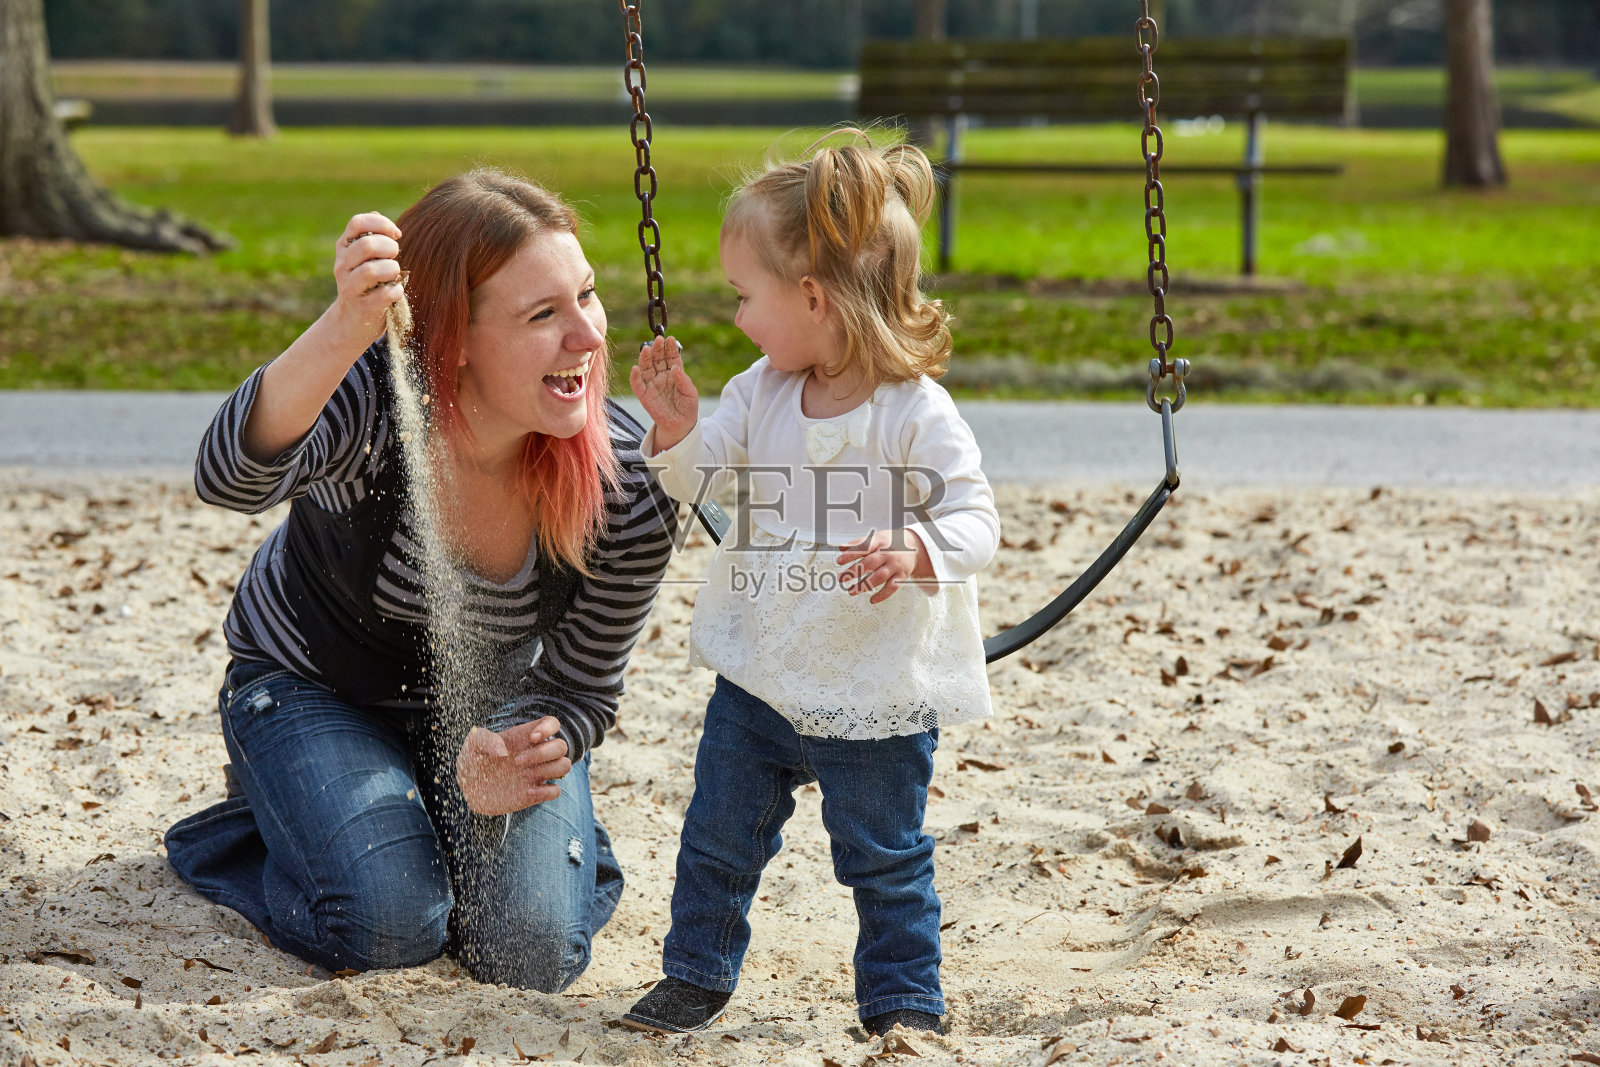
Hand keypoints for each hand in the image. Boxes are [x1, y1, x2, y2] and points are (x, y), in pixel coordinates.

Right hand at [330, 212, 404, 344]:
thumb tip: (377, 215)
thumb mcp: (363, 258)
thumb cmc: (366, 284)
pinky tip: (396, 291)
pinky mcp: (362, 307)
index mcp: (344, 247)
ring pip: (372, 270)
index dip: (381, 224)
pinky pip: (385, 294)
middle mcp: (342, 265)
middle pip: (367, 245)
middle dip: (389, 248)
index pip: (357, 222)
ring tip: (394, 274)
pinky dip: (397, 291)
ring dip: (392, 269)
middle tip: (395, 256)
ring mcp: (349, 287)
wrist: (352, 322)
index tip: (396, 234)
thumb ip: (371, 237)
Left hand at [456, 716, 571, 815]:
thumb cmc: (473, 762)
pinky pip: (555, 791)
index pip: (552, 724)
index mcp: (524, 737)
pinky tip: (527, 791)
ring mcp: (537, 774)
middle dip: (543, 753)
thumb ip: (484, 739)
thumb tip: (503, 750)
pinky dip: (547, 791)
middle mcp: (536, 754)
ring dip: (548, 770)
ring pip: (564, 766)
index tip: (532, 738)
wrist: (468, 790)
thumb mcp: (472, 745)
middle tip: (517, 761)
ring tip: (523, 775)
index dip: (549, 728)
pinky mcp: (535, 794)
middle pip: (561, 746)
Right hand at [629, 335, 698, 451]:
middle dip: (657, 349)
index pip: (671, 357)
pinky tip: (636, 369)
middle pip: (657, 359)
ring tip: (646, 349)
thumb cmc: (687, 407)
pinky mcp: (644, 395)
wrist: (680, 425)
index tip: (670, 339)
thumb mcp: (690, 393)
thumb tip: (675, 367)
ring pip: (646, 368)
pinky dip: (635, 377)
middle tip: (658, 340)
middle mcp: (662, 376)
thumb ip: (683, 380)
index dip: (670, 348)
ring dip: (645, 359)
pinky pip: (637, 385)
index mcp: (674, 373)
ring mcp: (652, 385)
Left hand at [835, 528, 932, 603]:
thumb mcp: (876, 538)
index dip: (850, 554)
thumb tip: (841, 548)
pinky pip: (892, 588)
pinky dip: (882, 595)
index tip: (839, 561)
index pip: (863, 547)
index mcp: (880, 542)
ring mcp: (896, 566)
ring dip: (864, 585)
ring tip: (851, 591)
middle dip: (854, 571)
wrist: (915, 547)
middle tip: (841, 578)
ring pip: (879, 577)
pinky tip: (872, 600)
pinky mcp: (902, 576)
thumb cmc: (891, 543)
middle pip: (870, 563)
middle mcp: (888, 554)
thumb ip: (859, 543)